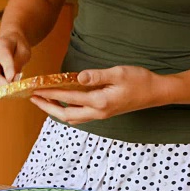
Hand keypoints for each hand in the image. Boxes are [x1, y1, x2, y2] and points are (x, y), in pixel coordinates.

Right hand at [0, 32, 30, 90]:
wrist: (9, 42)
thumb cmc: (18, 47)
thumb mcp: (24, 53)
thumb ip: (18, 64)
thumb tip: (12, 79)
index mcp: (0, 45)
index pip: (3, 60)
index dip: (10, 72)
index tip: (16, 82)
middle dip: (5, 85)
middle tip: (15, 92)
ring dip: (2, 87)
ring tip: (13, 90)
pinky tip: (7, 88)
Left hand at [30, 66, 170, 124]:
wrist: (156, 92)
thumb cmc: (140, 80)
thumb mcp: (119, 73)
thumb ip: (97, 76)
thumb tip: (78, 78)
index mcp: (100, 101)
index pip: (69, 97)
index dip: (51, 93)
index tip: (37, 89)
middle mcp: (98, 112)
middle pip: (65, 114)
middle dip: (47, 107)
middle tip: (33, 98)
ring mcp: (100, 115)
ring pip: (71, 117)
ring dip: (56, 110)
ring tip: (43, 100)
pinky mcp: (103, 113)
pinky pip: (79, 116)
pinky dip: (66, 111)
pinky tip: (62, 102)